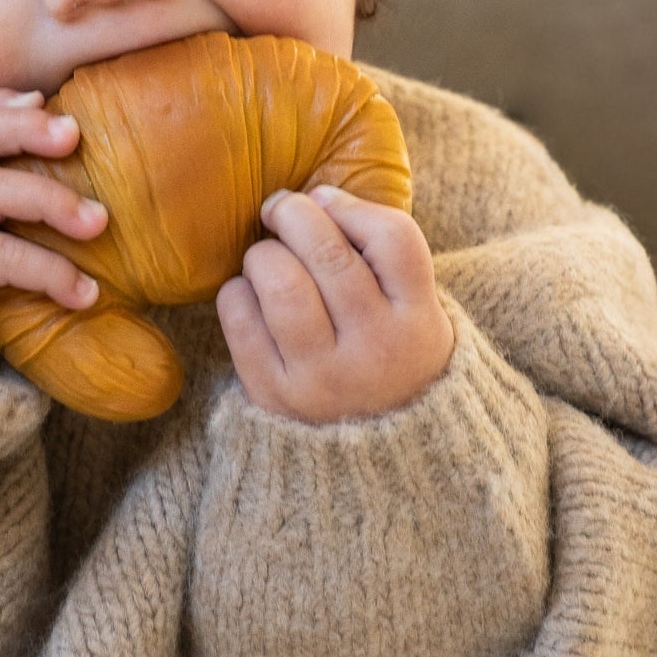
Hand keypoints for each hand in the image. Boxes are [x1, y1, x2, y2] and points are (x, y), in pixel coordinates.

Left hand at [216, 185, 454, 423]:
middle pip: (328, 254)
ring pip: (280, 281)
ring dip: (263, 254)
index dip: (351, 206)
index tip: (326, 199)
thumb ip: (382, 257)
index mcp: (419, 324)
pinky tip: (250, 295)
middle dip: (294, 214)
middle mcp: (375, 351)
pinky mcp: (274, 395)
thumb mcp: (413, 314)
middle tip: (281, 209)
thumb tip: (316, 196)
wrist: (371, 460)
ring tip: (267, 258)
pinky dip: (237, 292)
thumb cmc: (385, 357)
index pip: (393, 239)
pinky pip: (240, 317)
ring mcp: (323, 377)